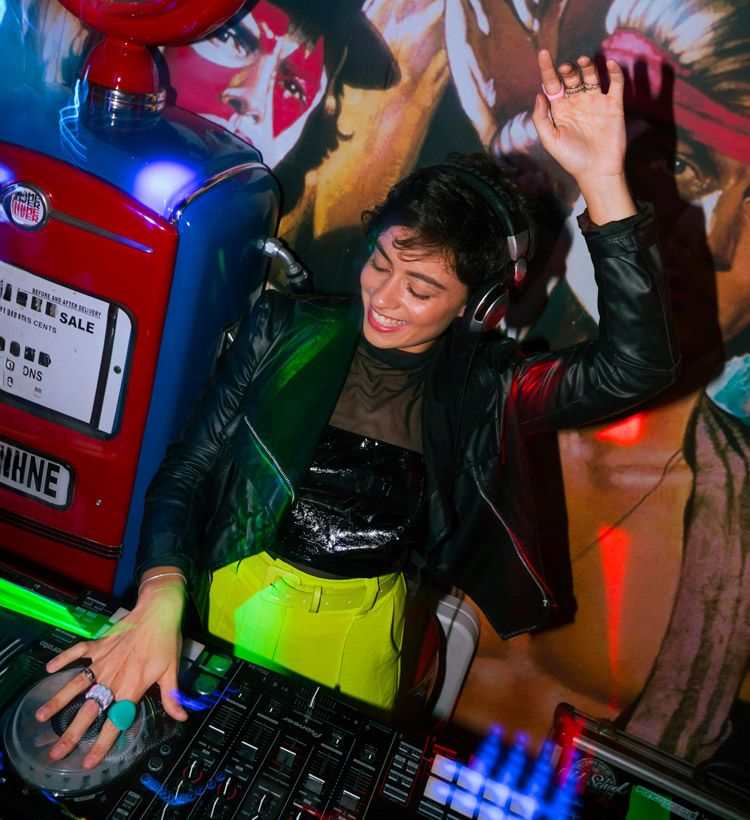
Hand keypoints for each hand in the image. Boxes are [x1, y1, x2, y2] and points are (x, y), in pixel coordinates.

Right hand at [34, 583, 187, 768]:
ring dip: (59, 700)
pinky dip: (64, 659)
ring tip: (42, 715)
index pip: (114, 723)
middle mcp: (114, 678)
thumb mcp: (172, 670)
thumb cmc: (166, 640)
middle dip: (71, 733)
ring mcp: (104, 661)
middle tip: (55, 752)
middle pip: (89, 711)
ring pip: (77, 684)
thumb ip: (171, 696)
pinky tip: (49, 668)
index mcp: (132, 687)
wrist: (159, 610)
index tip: (87, 761)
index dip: (101, 744)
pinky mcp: (100, 645)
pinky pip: (78, 652)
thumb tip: (182, 717)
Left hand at [531, 49, 635, 222]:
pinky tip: (610, 64)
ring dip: (588, 66)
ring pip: (591, 76)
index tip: (543, 53)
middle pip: (571, 78)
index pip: (552, 85)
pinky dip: (614, 72)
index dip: (547, 69)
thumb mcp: (550, 140)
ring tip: (584, 61)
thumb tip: (539, 94)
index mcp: (560, 110)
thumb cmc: (572, 159)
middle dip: (568, 69)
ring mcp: (596, 103)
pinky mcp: (613, 105)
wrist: (597, 171)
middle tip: (566, 67)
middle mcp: (577, 103)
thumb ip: (541, 118)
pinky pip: (615, 84)